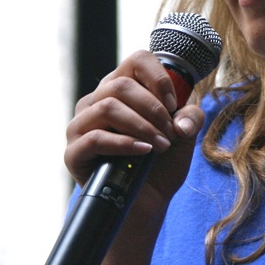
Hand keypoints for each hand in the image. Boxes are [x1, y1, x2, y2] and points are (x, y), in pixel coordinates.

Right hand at [64, 51, 204, 237]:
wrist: (147, 205)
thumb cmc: (161, 164)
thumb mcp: (184, 136)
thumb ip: (190, 118)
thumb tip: (180, 120)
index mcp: (121, 88)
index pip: (137, 60)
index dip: (158, 77)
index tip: (173, 104)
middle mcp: (96, 101)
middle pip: (121, 84)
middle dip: (153, 109)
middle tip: (170, 133)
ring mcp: (80, 126)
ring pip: (107, 106)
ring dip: (142, 126)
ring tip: (161, 145)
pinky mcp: (74, 153)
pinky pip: (95, 138)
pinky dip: (124, 143)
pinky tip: (144, 152)